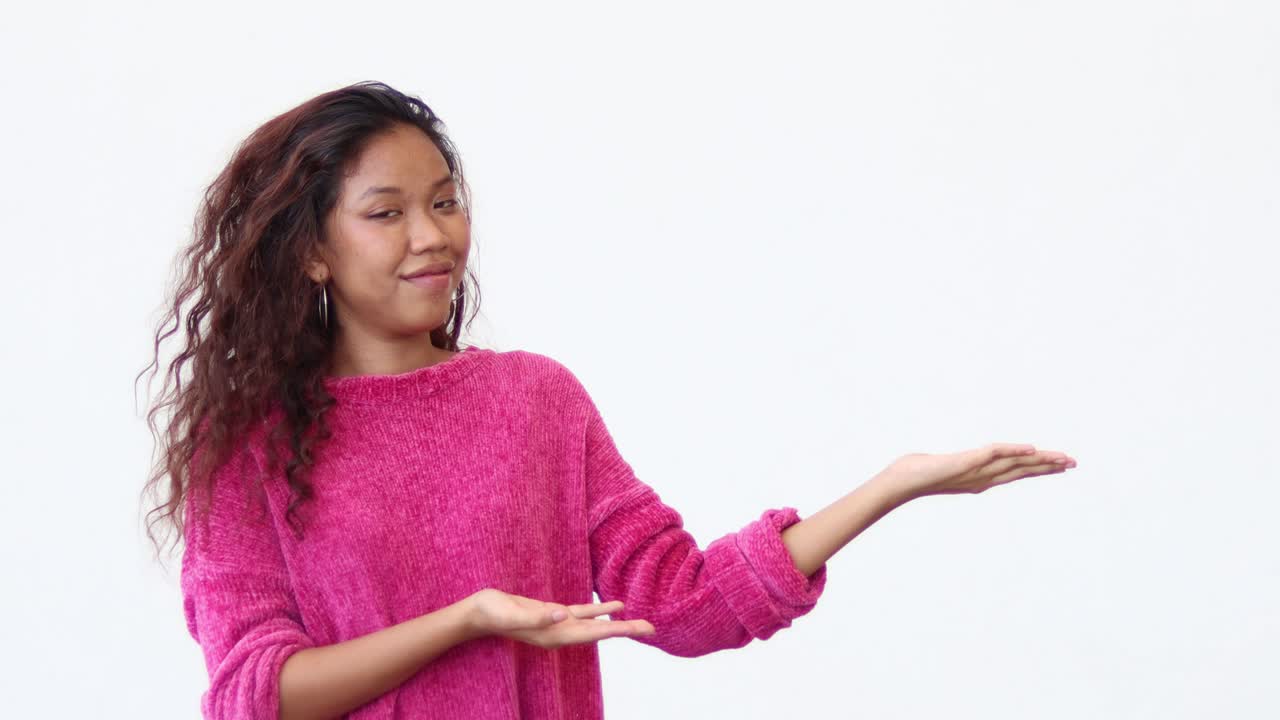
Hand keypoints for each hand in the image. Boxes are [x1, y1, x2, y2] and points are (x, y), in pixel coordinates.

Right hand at [464, 588, 655, 649]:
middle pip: (599, 632)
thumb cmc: (493, 612)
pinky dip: (599, 610)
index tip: (637, 629)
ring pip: (594, 624)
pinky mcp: (553, 613)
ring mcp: (557, 624)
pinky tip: (614, 606)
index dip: (615, 629)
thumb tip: (561, 615)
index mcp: (553, 634)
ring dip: (616, 623)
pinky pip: (582, 613)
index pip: (591, 632)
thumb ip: (536, 615)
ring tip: (640, 622)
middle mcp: (560, 633)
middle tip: (652, 628)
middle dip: (625, 630)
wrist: (478, 612)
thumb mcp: (513, 612)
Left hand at [876, 443, 1076, 499]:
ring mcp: (975, 471)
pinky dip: (1011, 451)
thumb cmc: (917, 473)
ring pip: (1014, 464)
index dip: (1039, 468)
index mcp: (981, 478)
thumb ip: (957, 464)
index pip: (1016, 472)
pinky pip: (992, 454)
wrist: (899, 481)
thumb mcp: (945, 467)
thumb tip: (961, 461)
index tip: (1061, 465)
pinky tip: (1029, 449)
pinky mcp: (964, 462)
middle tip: (1074, 463)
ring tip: (1062, 458)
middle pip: (1022, 470)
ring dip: (1039, 460)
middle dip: (1048, 466)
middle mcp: (982, 477)